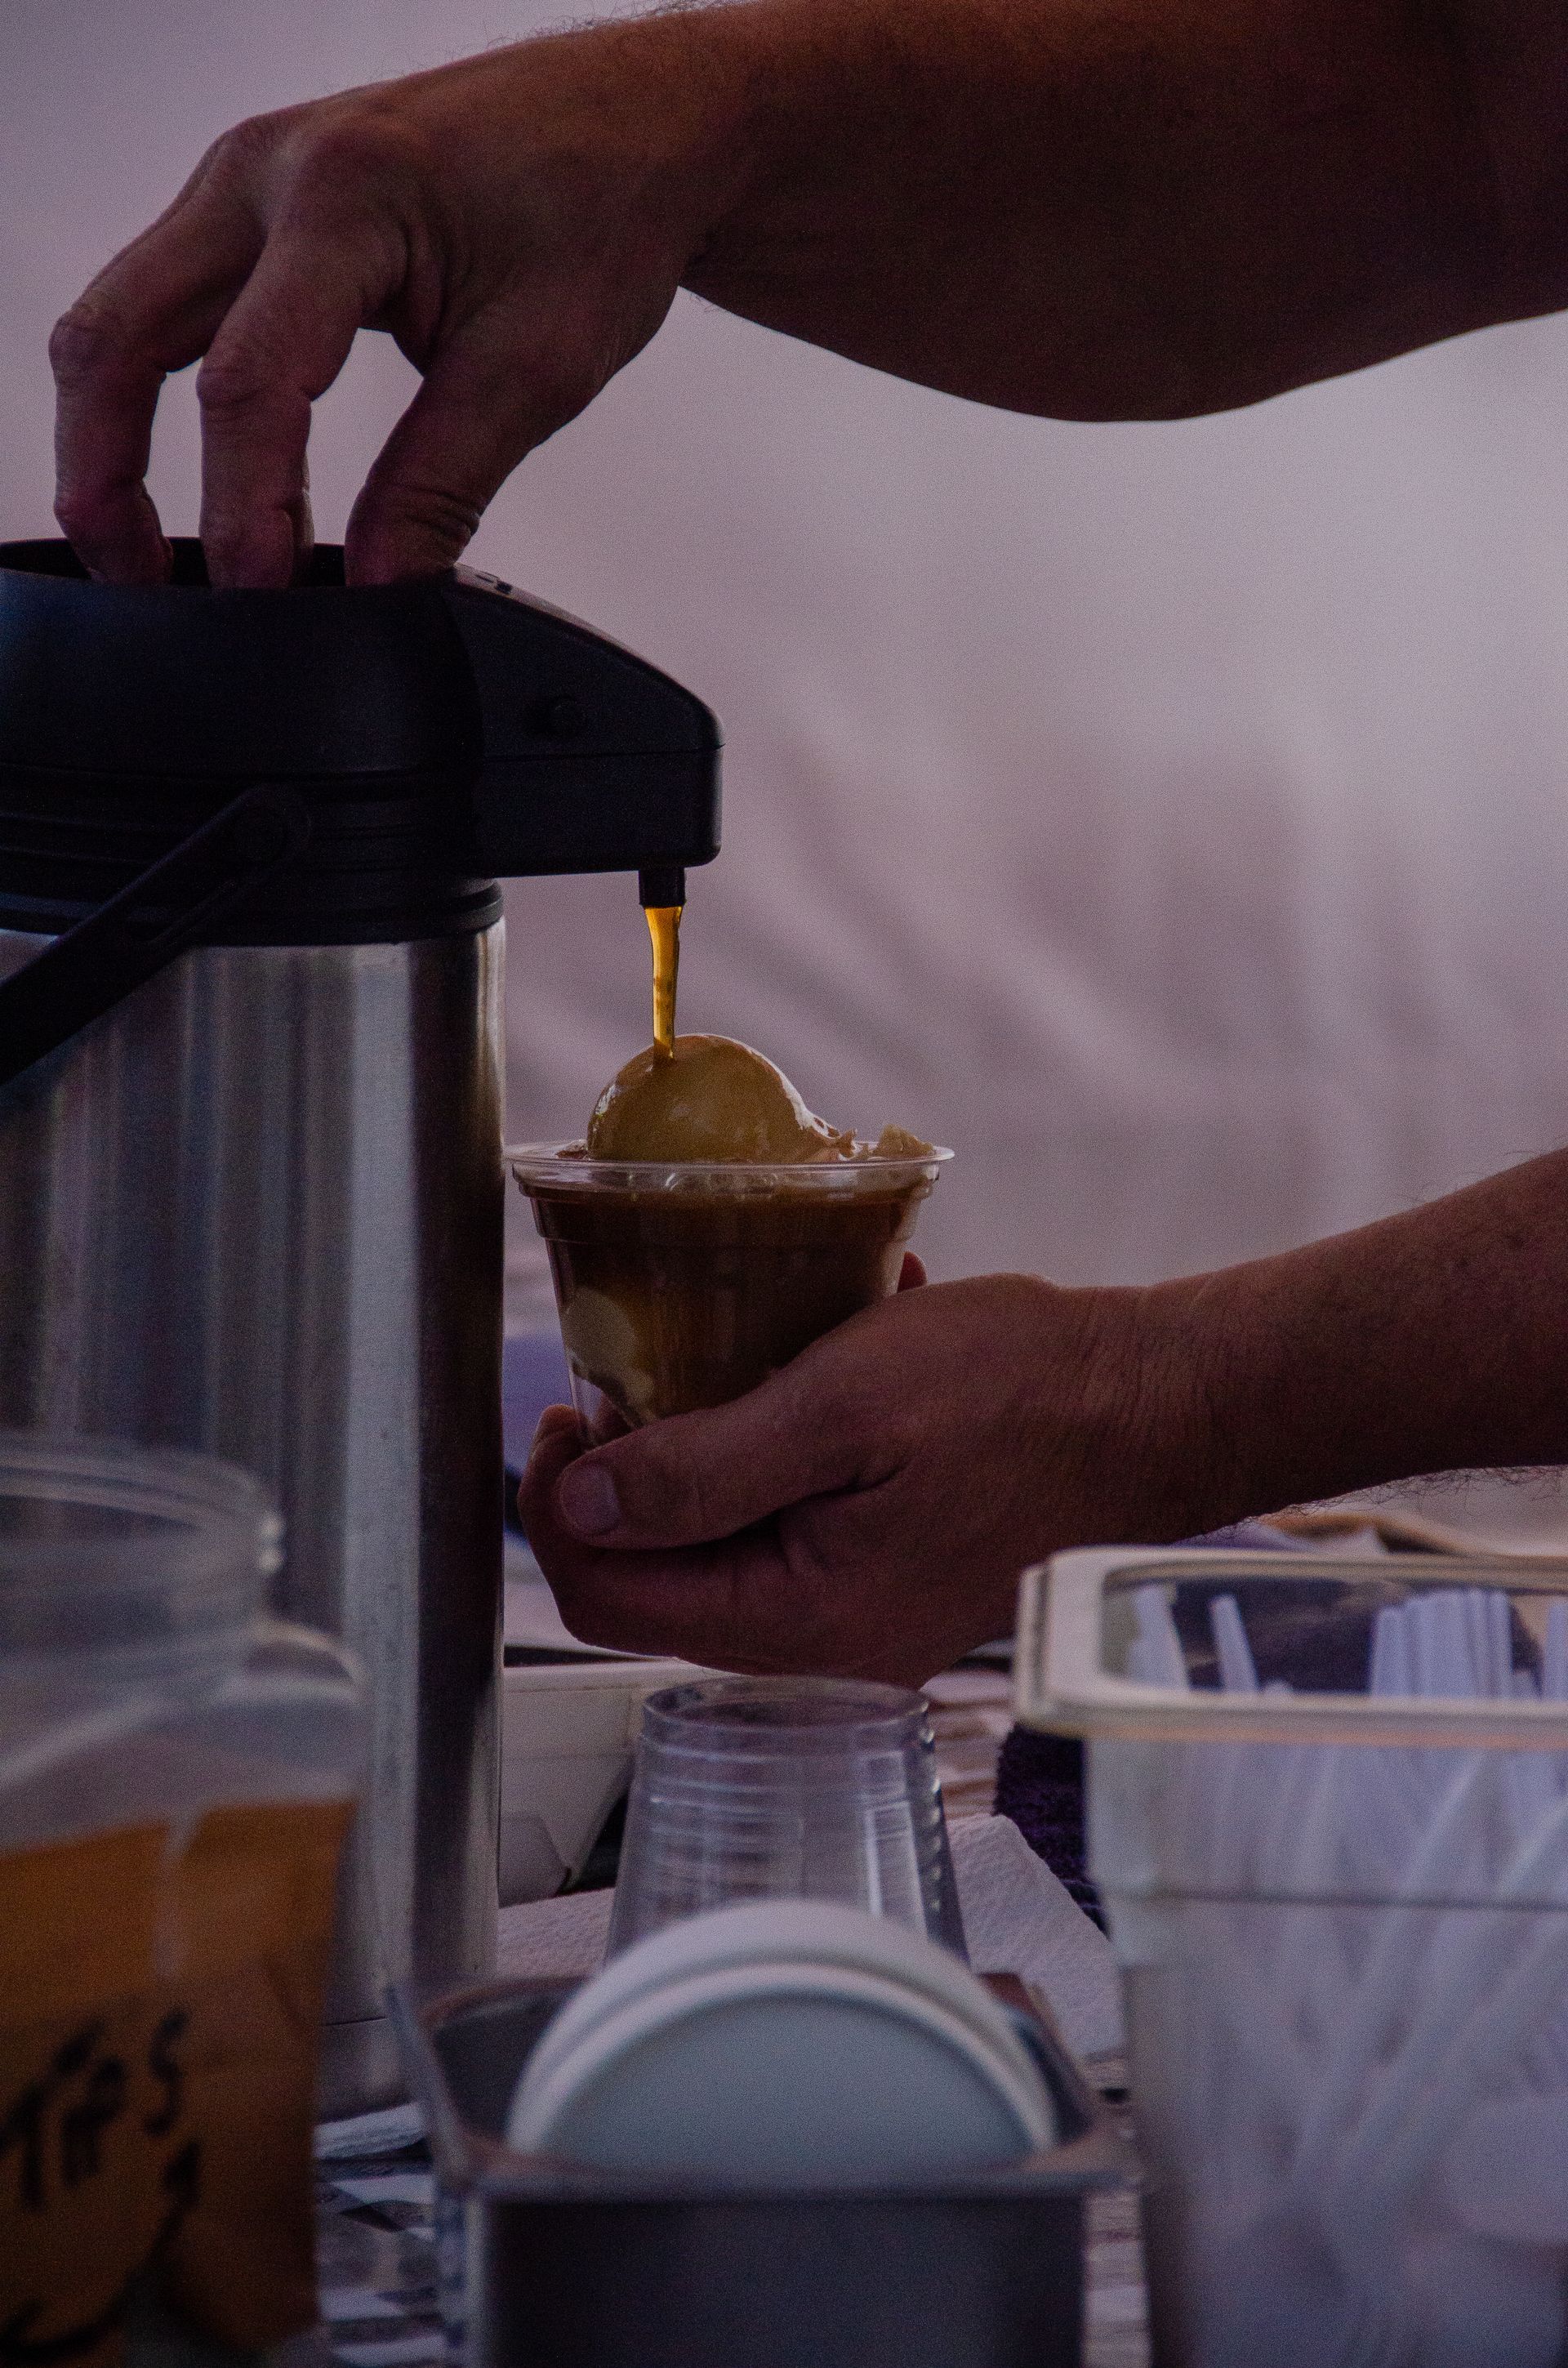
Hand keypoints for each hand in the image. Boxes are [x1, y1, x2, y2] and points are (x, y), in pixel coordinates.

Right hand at [50, 28, 730, 585]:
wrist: (631, 126)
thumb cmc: (598, 205)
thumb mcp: (537, 370)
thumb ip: (443, 485)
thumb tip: (380, 587)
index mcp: (343, 195)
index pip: (250, 379)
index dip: (244, 508)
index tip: (263, 595)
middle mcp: (264, 171)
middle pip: (120, 337)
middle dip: (107, 475)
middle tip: (142, 585)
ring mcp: (246, 185)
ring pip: (123, 321)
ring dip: (114, 441)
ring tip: (150, 555)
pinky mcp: (254, 214)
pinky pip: (171, 311)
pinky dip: (165, 403)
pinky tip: (211, 482)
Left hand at [519, 1267, 1224, 1682]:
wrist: (1154, 1405)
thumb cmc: (1015, 1392)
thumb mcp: (838, 1407)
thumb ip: (701, 1470)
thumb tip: (581, 1508)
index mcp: (798, 1618)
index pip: (606, 1597)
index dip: (559, 1505)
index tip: (569, 1410)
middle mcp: (824, 1643)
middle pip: (657, 1579)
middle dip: (628, 1476)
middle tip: (639, 1374)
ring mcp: (863, 1614)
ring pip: (723, 1547)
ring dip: (706, 1451)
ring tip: (741, 1355)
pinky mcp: (895, 1574)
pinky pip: (794, 1525)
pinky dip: (780, 1449)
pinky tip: (819, 1365)